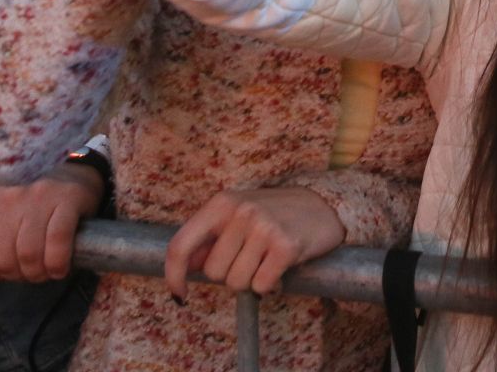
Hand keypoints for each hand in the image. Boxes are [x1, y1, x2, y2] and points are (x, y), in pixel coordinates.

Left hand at [0, 165, 103, 282]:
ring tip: (46, 270)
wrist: (73, 174)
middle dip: (18, 275)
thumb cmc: (23, 197)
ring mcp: (40, 196)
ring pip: (29, 254)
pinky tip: (60, 267)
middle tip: (31, 271)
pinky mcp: (67, 200)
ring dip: (39, 273)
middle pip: (4, 259)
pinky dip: (58, 263)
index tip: (8, 268)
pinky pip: (57, 243)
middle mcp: (9, 196)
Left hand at [163, 186, 345, 299]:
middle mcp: (241, 212)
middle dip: (229, 274)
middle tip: (250, 258)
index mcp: (221, 203)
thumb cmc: (273, 215)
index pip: (181, 245)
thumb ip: (211, 239)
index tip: (179, 294)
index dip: (173, 275)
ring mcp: (264, 228)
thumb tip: (187, 267)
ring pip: (237, 283)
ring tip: (266, 261)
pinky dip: (269, 285)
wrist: (322, 206)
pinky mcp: (286, 246)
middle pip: (213, 272)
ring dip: (251, 281)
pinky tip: (280, 266)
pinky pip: (261, 286)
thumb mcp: (237, 217)